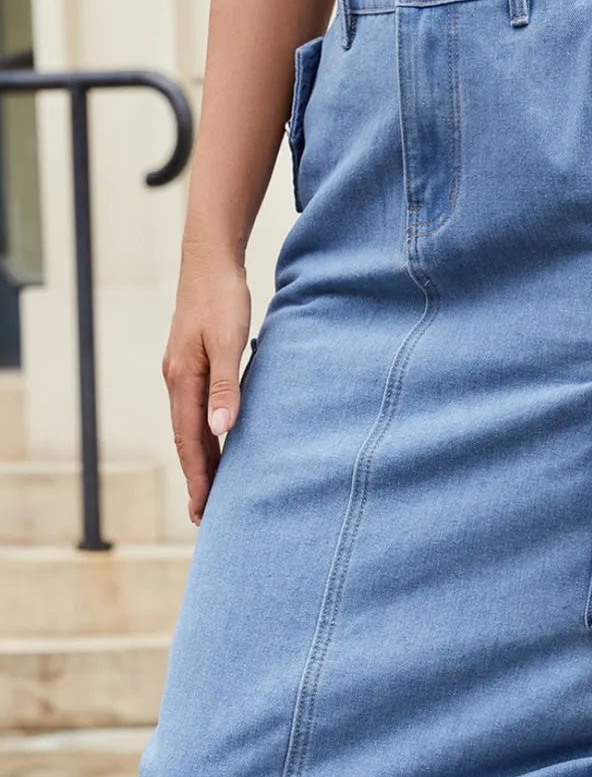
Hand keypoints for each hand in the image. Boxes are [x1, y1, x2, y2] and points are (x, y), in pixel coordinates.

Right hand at [161, 257, 251, 526]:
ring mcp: (181, 372)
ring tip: (212, 489)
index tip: (204, 511)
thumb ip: (226, 387)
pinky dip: (205, 434)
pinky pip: (195, 410)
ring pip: (189, 426)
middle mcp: (176, 380)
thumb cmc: (223, 298)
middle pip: (186, 441)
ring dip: (201, 459)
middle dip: (196, 478)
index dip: (199, 478)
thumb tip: (222, 432)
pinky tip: (217, 442)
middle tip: (205, 516)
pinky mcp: (192, 363)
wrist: (210, 259)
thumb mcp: (229, 342)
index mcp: (183, 380)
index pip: (190, 442)